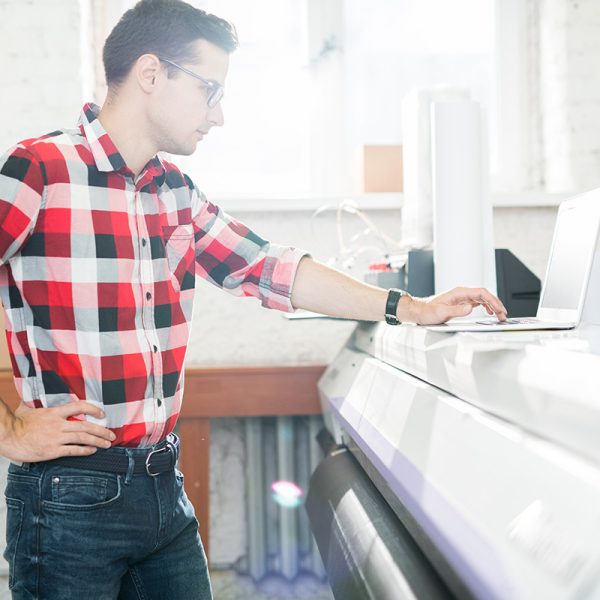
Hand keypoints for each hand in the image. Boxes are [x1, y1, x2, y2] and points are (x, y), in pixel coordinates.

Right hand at [0, 402, 115, 462]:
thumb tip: (36, 392)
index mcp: (55, 412)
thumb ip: (38, 402)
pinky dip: (85, 451)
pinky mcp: (52, 451)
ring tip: (107, 444)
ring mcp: (56, 438)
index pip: (80, 407)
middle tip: (112, 434)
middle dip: (102, 430)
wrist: (7, 436)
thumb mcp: (29, 407)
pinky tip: (92, 451)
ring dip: (98, 441)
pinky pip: (73, 450)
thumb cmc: (17, 422)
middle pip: (86, 426)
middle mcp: (59, 424)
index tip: (103, 414)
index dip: (94, 409)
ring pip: (83, 438)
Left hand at [407, 287, 507, 325]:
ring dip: (492, 306)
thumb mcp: (442, 313)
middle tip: (503, 315)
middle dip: (496, 304)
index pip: (481, 293)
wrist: (419, 311)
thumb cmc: (428, 312)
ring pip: (482, 299)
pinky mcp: (460, 303)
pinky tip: (489, 311)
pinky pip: (477, 302)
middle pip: (484, 295)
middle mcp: (461, 293)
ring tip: (499, 315)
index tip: (499, 309)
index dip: (493, 300)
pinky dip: (485, 306)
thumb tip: (471, 308)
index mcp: (459, 292)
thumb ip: (457, 311)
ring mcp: (461, 297)